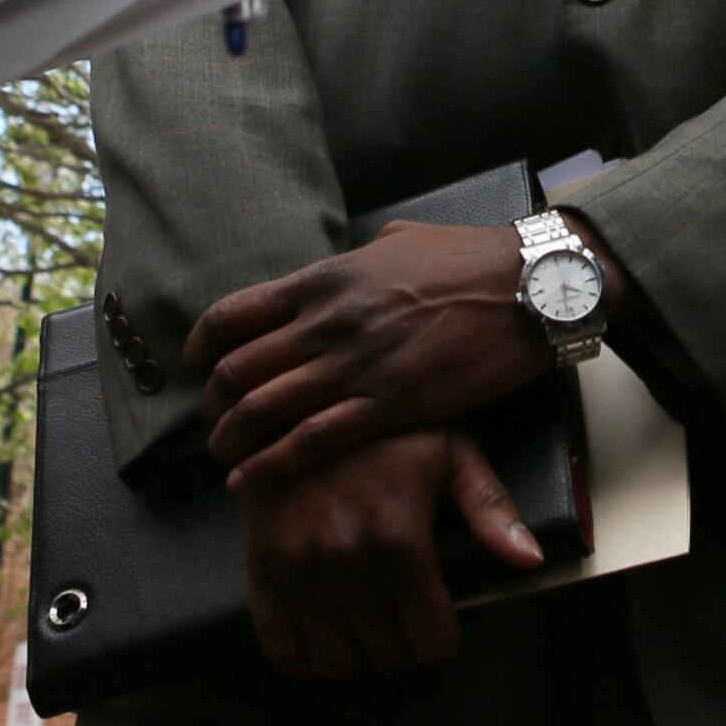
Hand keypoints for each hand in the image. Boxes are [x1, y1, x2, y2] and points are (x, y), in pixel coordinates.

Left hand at [190, 220, 561, 484]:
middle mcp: (327, 323)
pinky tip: (250, 483)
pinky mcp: (389, 405)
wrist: (527, 285)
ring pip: (262, 410)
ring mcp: (355, 366)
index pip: (233, 315)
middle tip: (214, 425)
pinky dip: (270, 467)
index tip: (198, 368)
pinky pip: (310, 442)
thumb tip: (353, 257)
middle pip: (236, 370)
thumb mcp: (399, 242)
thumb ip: (361, 258)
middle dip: (213, 406)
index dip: (202, 348)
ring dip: (231, 442)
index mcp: (324, 280)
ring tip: (225, 460)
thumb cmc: (470, 259)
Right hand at [242, 426, 541, 680]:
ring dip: (354, 652)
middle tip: (399, 618)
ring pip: (336, 663)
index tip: (436, 625)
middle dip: (400, 644)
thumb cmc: (385, 427)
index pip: (432, 644)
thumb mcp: (450, 451)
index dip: (440, 641)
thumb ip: (489, 507)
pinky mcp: (261, 568)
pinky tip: (318, 635)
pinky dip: (302, 657)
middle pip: (387, 657)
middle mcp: (349, 563)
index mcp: (401, 541)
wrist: (297, 396)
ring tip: (361, 623)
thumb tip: (530, 560)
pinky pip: (281, 649)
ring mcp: (300, 569)